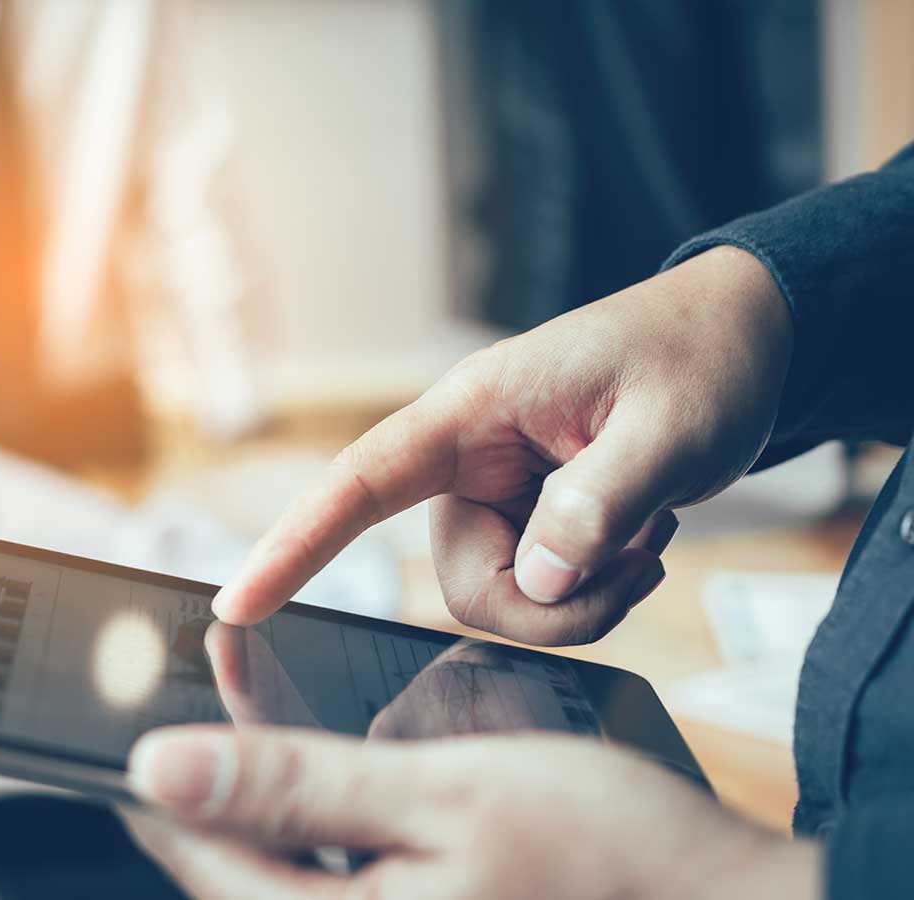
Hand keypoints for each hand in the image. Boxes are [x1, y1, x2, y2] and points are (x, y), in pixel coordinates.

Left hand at [124, 727, 819, 899]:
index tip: (133, 721)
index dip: (164, 785)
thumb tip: (158, 766)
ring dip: (267, 808)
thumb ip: (293, 786)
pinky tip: (334, 786)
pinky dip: (323, 836)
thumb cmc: (605, 853)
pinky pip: (344, 890)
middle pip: (243, 876)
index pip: (205, 863)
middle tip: (204, 703)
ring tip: (258, 719)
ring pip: (291, 881)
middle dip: (216, 788)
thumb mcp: (437, 793)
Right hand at [213, 247, 792, 644]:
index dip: (295, 545)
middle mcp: (466, 456)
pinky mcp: (525, 520)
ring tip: (649, 532)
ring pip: (501, 600)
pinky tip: (641, 538)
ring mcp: (495, 493)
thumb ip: (597, 506)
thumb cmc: (697, 357)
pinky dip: (594, 592)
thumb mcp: (669, 429)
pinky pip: (536, 597)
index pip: (360, 481)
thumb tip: (536, 586)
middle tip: (643, 553)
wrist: (740, 339)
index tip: (236, 604)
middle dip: (553, 603)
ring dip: (584, 597)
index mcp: (472, 411)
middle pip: (460, 582)